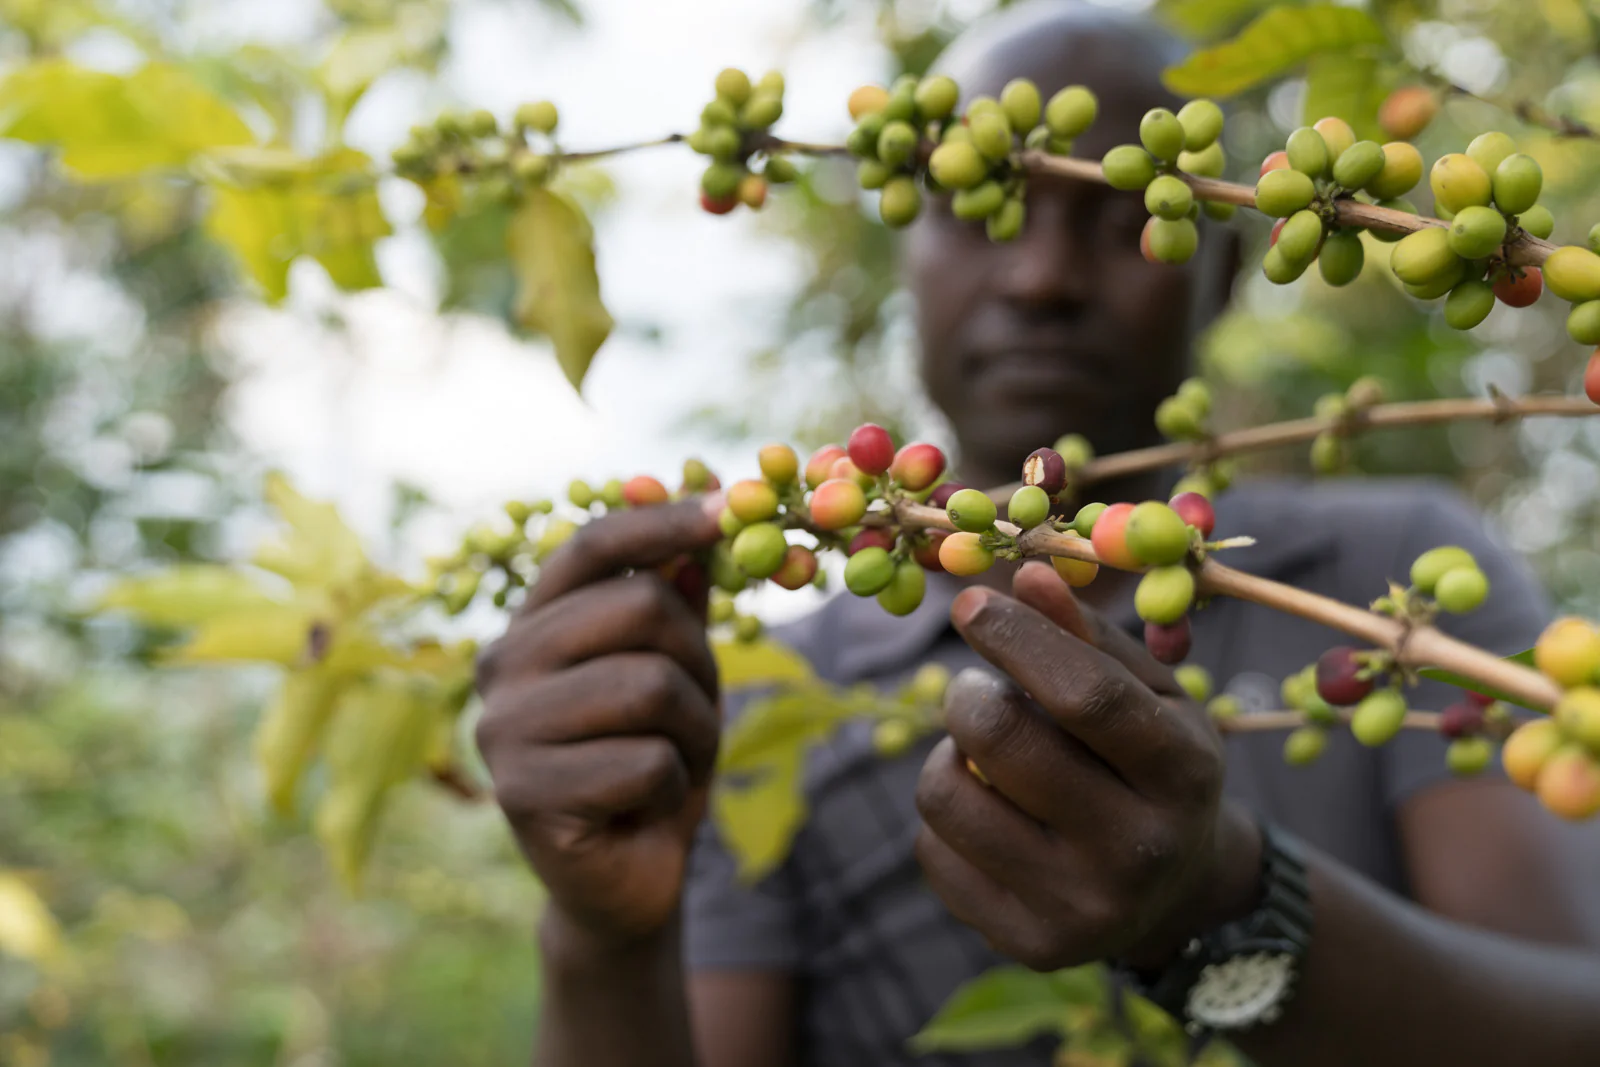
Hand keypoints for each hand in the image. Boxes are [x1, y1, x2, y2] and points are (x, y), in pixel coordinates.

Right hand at [474, 498, 724, 945]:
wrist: (625, 882)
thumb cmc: (650, 766)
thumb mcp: (676, 678)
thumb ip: (677, 609)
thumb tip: (697, 536)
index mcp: (532, 626)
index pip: (589, 548)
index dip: (659, 524)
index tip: (724, 513)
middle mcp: (502, 667)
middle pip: (638, 608)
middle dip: (698, 660)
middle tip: (698, 711)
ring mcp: (505, 732)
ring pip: (650, 686)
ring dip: (695, 730)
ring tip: (675, 762)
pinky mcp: (524, 796)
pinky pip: (647, 762)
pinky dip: (674, 786)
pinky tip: (646, 808)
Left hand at [914, 561, 1261, 971]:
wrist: (1177, 893)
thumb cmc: (1151, 764)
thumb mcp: (1149, 695)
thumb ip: (1088, 636)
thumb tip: (1022, 575)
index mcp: (1183, 772)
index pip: (1087, 696)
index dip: (1017, 638)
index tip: (970, 605)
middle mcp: (1140, 849)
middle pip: (1003, 743)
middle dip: (968, 697)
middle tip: (974, 690)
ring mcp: (1083, 908)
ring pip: (949, 797)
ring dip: (948, 754)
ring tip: (982, 752)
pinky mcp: (1030, 945)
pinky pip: (933, 852)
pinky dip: (947, 811)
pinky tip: (986, 809)